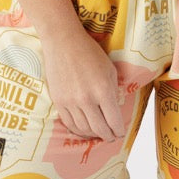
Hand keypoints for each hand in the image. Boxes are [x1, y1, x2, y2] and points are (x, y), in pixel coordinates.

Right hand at [40, 22, 125, 142]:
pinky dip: (78, 130)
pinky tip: (83, 129)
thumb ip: (113, 90)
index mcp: (103, 90)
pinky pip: (69, 123)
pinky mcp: (58, 101)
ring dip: (93, 134)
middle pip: (99, 129)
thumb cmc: (89, 52)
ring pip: (84, 128)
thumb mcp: (109, 69)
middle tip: (111, 137)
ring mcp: (70, 102)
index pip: (114, 120)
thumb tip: (114, 110)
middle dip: (108, 136)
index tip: (120, 133)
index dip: (119, 130)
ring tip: (98, 133)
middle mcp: (87, 99)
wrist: (63, 42)